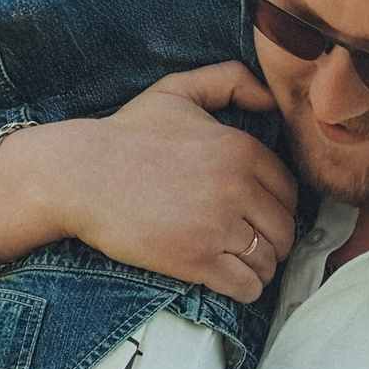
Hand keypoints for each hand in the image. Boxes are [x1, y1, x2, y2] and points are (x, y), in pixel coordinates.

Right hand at [1, 63, 300, 301]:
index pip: (289, 191)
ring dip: (261, 267)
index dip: (277, 207)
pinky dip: (247, 288)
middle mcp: (238, 187)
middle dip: (273, 240)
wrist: (79, 174)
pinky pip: (247, 286)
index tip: (258, 216)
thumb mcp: (178, 90)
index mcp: (241, 149)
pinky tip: (233, 282)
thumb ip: (229, 80)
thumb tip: (270, 100)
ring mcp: (219, 226)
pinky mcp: (198, 260)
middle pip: (284, 229)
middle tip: (250, 244)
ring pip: (270, 260)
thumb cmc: (126, 133)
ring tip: (241, 264)